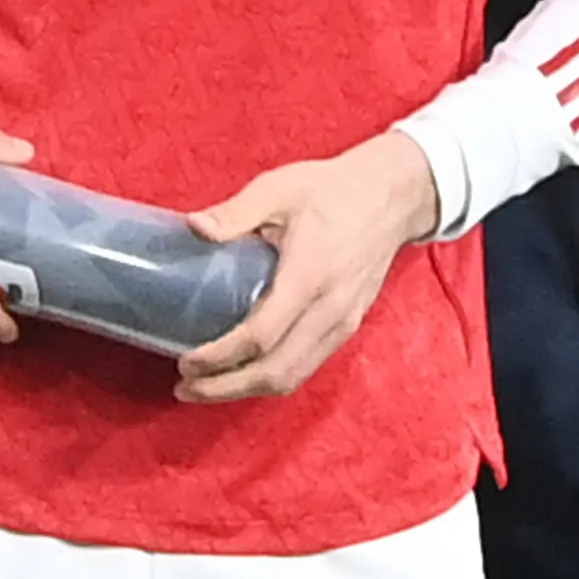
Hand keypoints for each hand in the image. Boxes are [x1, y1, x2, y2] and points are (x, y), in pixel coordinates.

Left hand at [175, 130, 441, 403]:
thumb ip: (236, 212)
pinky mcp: (348, 326)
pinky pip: (307, 366)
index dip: (219, 357)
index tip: (187, 361)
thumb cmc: (332, 190)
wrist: (392, 197)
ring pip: (293, 377)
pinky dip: (272, 378)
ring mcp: (343, 323)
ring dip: (247, 390)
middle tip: (186, 387)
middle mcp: (329, 309)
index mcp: (308, 275)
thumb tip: (194, 227)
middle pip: (276, 372)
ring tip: (207, 388)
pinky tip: (244, 372)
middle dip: (226, 388)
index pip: (260, 336)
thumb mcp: (279, 188)